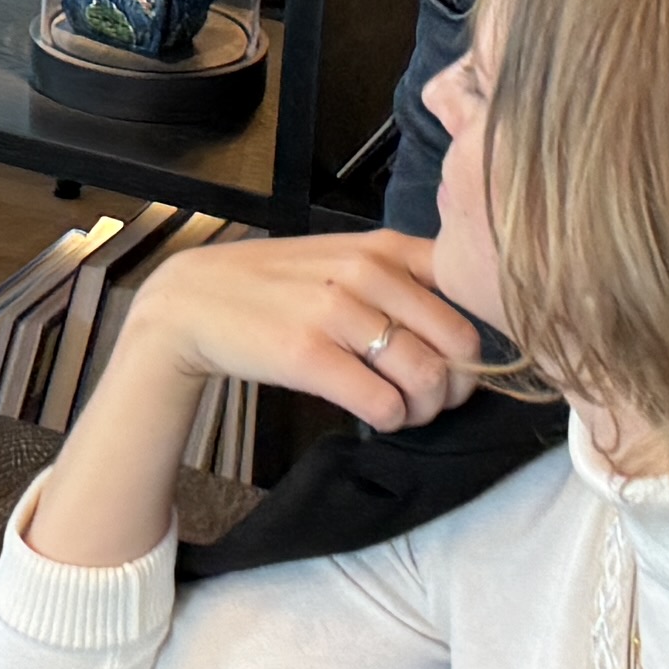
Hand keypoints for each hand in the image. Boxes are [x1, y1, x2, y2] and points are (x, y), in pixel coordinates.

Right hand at [123, 229, 485, 435]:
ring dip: (425, 409)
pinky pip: (384, 403)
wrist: (194, 301)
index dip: (474, 339)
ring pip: (427, 378)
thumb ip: (401, 276)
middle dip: (455, 384)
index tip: (456, 362)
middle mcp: (367, 273)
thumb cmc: (276, 287)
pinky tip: (375, 416)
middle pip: (459, 344)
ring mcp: (337, 312)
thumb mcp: (343, 258)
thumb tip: (462, 326)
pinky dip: (391, 420)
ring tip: (404, 412)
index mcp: (385, 248)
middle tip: (431, 399)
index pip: (469, 294)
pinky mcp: (309, 354)